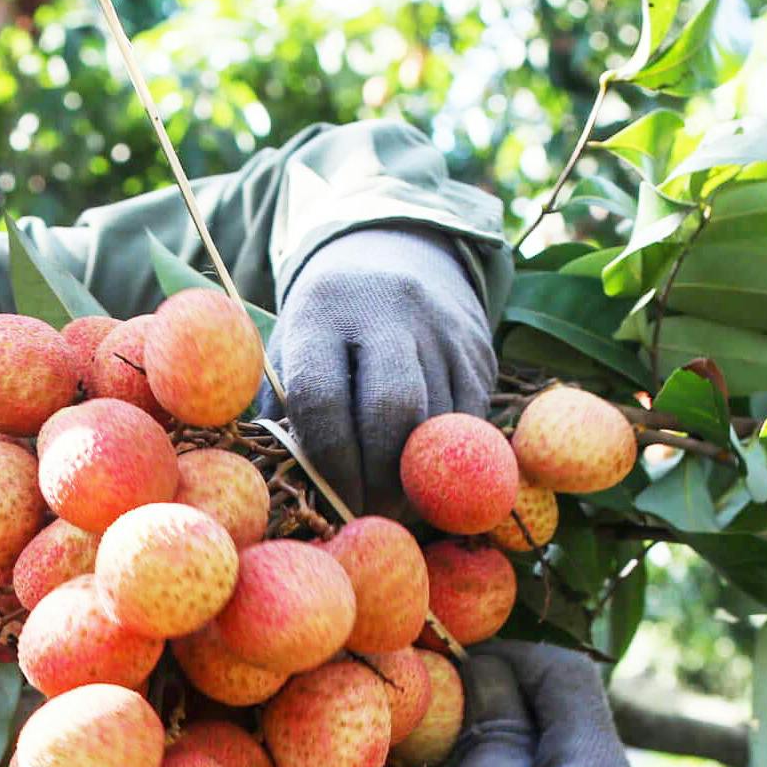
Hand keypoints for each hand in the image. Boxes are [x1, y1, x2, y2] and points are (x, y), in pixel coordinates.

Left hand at [260, 226, 493, 513]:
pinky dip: (451, 457)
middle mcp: (387, 311)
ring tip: (398, 505)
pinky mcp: (479, 347)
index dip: (329, 463)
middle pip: (392, 410)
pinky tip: (429, 474)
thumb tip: (296, 488)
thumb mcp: (292, 347)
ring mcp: (441, 327)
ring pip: (439, 421)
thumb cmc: (328, 322)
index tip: (332, 501)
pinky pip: (470, 419)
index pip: (323, 398)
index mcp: (323, 312)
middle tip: (371, 515)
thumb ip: (286, 413)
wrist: (395, 250)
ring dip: (421, 478)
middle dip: (381, 479)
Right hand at [412, 639, 636, 766]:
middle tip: (456, 697)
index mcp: (604, 765)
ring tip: (460, 743)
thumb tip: (488, 666)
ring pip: (559, 755)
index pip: (567, 672)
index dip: (513, 653)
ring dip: (512, 737)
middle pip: (569, 713)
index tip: (461, 659)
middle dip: (513, 695)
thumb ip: (493, 713)